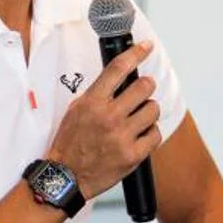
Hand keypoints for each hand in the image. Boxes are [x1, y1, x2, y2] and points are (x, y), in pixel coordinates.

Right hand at [45, 41, 161, 199]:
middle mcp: (108, 116)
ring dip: (148, 111)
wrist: (66, 175)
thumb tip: (119, 78)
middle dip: (146, 87)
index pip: (118, 68)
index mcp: (92, 102)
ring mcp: (121, 136)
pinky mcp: (132, 155)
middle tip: (142, 92)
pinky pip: (155, 134)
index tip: (146, 47)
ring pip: (153, 110)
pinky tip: (140, 136)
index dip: (136, 53)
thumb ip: (97, 94)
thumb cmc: (70, 143)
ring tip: (139, 118)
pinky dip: (150, 134)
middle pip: (144, 86)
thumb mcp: (76, 110)